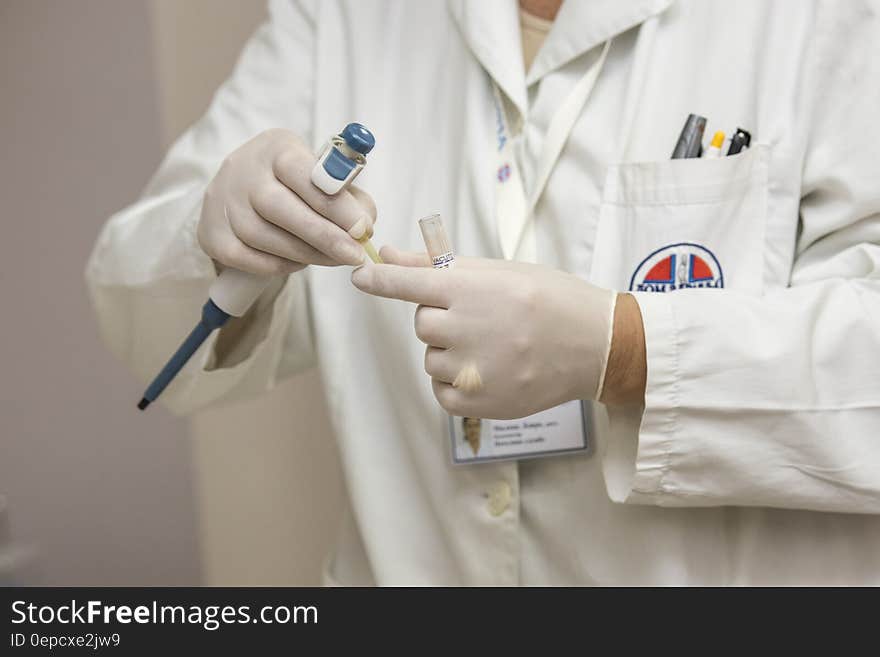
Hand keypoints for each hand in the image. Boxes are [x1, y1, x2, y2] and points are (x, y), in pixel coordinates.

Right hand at [197, 128, 375, 274]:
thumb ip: (351, 198)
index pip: (304, 174)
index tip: (362, 228)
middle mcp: (242, 170)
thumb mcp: (324, 177)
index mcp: (276, 148)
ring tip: (333, 259)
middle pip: (279, 207)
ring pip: (262, 236)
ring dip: (305, 254)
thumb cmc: (296, 184)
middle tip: (353, 256)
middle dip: (323, 236)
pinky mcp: (211, 233)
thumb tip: (365, 228)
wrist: (242, 187)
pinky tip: (299, 262)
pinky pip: (247, 258)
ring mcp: (222, 201)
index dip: (336, 204)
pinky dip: (278, 265)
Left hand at [351, 247, 636, 419]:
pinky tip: (487, 370)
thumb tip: (390, 254)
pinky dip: (455, 382)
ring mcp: (474, 369)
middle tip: (482, 318)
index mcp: (472, 291)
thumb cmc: (550, 300)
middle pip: (423, 324)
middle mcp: (469, 329)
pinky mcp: (479, 403)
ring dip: (450, 352)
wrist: (595, 346)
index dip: (380, 280)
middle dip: (443, 318)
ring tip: (493, 346)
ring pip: (432, 358)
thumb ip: (439, 267)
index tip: (359, 275)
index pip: (409, 284)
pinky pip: (441, 391)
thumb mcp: (501, 271)